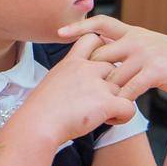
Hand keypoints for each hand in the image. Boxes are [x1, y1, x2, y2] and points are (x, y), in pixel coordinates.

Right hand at [13, 32, 136, 146]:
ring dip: (117, 102)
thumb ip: (69, 79)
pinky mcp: (106, 102)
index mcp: (71, 62)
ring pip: (124, 89)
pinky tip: (108, 121)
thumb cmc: (39, 111)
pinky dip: (123, 117)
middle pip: (114, 67)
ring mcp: (98, 85)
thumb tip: (78, 89)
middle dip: (111, 83)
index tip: (98, 68)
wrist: (36, 125)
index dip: (102, 49)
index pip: (93, 40)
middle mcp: (86, 69)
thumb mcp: (51, 83)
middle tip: (98, 100)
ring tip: (101, 115)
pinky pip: (129, 107)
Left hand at [58, 15, 166, 102]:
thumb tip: (96, 45)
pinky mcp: (155, 71)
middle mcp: (136, 40)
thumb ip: (123, 45)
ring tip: (98, 109)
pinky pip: (128, 90)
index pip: (100, 22)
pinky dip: (120, 103)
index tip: (58, 32)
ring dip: (104, 96)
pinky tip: (117, 112)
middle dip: (90, 76)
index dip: (79, 26)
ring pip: (111, 77)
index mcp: (132, 32)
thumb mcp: (145, 47)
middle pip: (99, 56)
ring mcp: (145, 54)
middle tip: (80, 93)